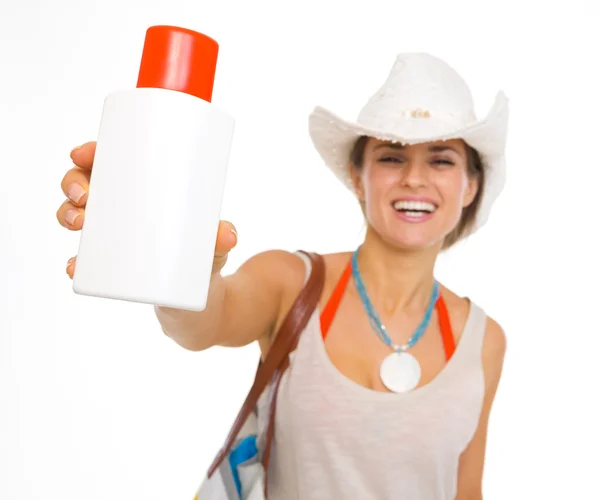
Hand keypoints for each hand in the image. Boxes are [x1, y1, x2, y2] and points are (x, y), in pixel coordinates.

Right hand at [57, 142, 237, 278]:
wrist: (200, 299)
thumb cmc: (205, 255)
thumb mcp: (214, 244)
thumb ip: (221, 237)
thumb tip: (228, 234)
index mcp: (144, 189)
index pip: (111, 161)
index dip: (90, 152)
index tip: (85, 153)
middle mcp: (122, 209)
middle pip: (85, 183)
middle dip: (74, 181)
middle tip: (87, 196)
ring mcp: (113, 237)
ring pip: (76, 215)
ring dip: (66, 214)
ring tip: (80, 224)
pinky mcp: (110, 268)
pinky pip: (83, 260)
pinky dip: (74, 262)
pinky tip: (73, 266)